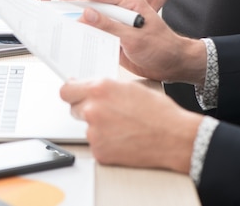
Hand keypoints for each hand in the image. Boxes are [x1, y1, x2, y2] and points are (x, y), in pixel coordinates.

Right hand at [55, 0, 205, 84]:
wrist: (174, 65)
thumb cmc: (163, 48)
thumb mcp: (135, 38)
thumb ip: (111, 26)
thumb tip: (87, 14)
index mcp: (129, 3)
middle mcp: (122, 12)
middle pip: (93, 6)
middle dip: (73, 8)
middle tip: (54, 13)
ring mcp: (118, 25)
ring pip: (93, 22)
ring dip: (79, 26)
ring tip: (61, 30)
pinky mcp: (116, 39)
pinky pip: (97, 36)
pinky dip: (87, 39)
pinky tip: (76, 44)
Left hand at [60, 79, 201, 172]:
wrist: (173, 137)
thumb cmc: (158, 112)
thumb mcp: (130, 88)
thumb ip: (105, 88)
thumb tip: (91, 89)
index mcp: (100, 89)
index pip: (66, 90)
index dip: (72, 92)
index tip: (74, 94)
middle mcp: (93, 109)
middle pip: (73, 109)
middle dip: (86, 109)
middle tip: (107, 113)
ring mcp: (94, 132)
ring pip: (86, 127)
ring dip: (98, 127)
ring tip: (122, 127)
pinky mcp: (99, 151)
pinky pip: (96, 144)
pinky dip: (106, 143)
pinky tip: (123, 139)